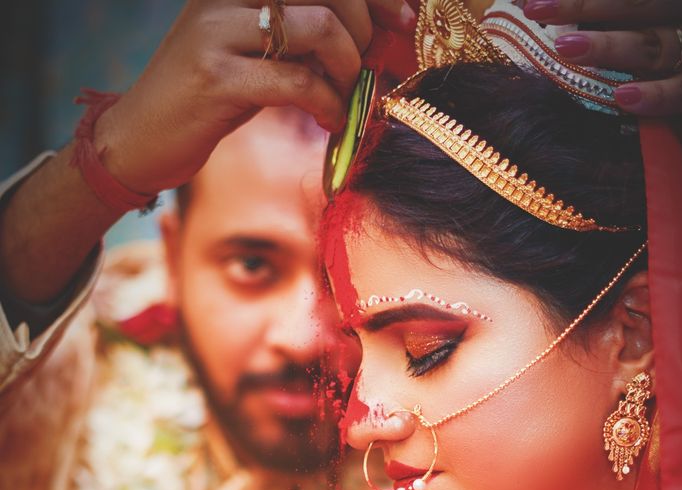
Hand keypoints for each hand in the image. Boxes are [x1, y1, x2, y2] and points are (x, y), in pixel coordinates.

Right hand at [95, 0, 415, 194]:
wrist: (138, 139)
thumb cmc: (205, 99)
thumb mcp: (251, 51)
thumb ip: (298, 33)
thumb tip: (371, 31)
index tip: (402, 17)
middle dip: (365, 27)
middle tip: (366, 67)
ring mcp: (216, 31)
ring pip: (318, 27)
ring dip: (347, 68)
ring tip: (344, 95)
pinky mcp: (217, 79)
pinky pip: (297, 81)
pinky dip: (328, 104)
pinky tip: (331, 121)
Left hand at [522, 0, 681, 114]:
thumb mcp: (675, 9)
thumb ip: (636, 5)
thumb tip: (558, 8)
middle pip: (644, 2)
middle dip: (588, 5)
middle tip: (537, 9)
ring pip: (660, 44)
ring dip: (612, 46)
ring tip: (567, 47)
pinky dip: (658, 95)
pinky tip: (624, 98)